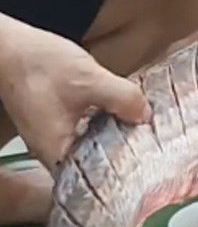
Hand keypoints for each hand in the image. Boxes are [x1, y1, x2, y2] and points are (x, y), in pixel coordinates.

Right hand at [0, 22, 150, 171]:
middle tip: (155, 144)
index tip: (150, 161)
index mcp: (57, 152)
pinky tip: (125, 112)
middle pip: (97, 163)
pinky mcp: (58, 120)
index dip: (125, 171)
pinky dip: (106, 122)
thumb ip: (122, 99)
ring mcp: (55, 136)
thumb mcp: (89, 80)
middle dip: (125, 152)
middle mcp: (53, 151)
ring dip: (117, 135)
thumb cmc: (40, 66)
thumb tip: (147, 116)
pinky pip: (88, 129)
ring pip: (94, 145)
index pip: (96, 179)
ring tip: (145, 128)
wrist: (11, 47)